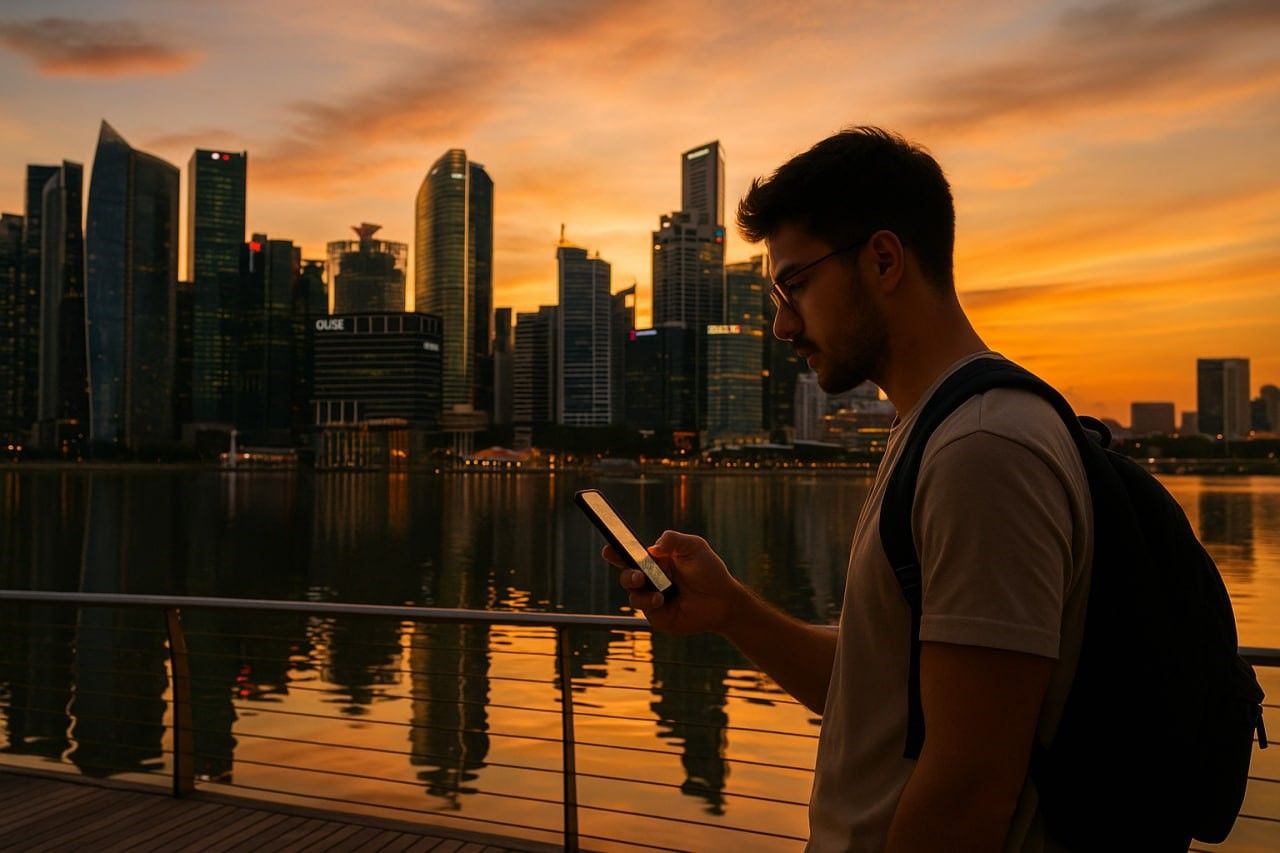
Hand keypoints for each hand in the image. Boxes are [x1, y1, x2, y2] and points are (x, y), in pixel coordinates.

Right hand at [602, 530, 748, 635]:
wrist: (724, 601)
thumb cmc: (710, 571)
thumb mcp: (695, 547)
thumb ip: (674, 540)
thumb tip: (653, 547)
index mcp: (656, 561)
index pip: (631, 555)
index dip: (616, 552)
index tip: (608, 549)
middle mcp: (650, 579)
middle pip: (626, 575)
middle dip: (626, 573)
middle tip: (638, 575)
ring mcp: (652, 598)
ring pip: (632, 594)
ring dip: (638, 590)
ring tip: (655, 590)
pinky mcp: (657, 616)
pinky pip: (645, 609)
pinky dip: (649, 603)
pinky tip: (661, 600)